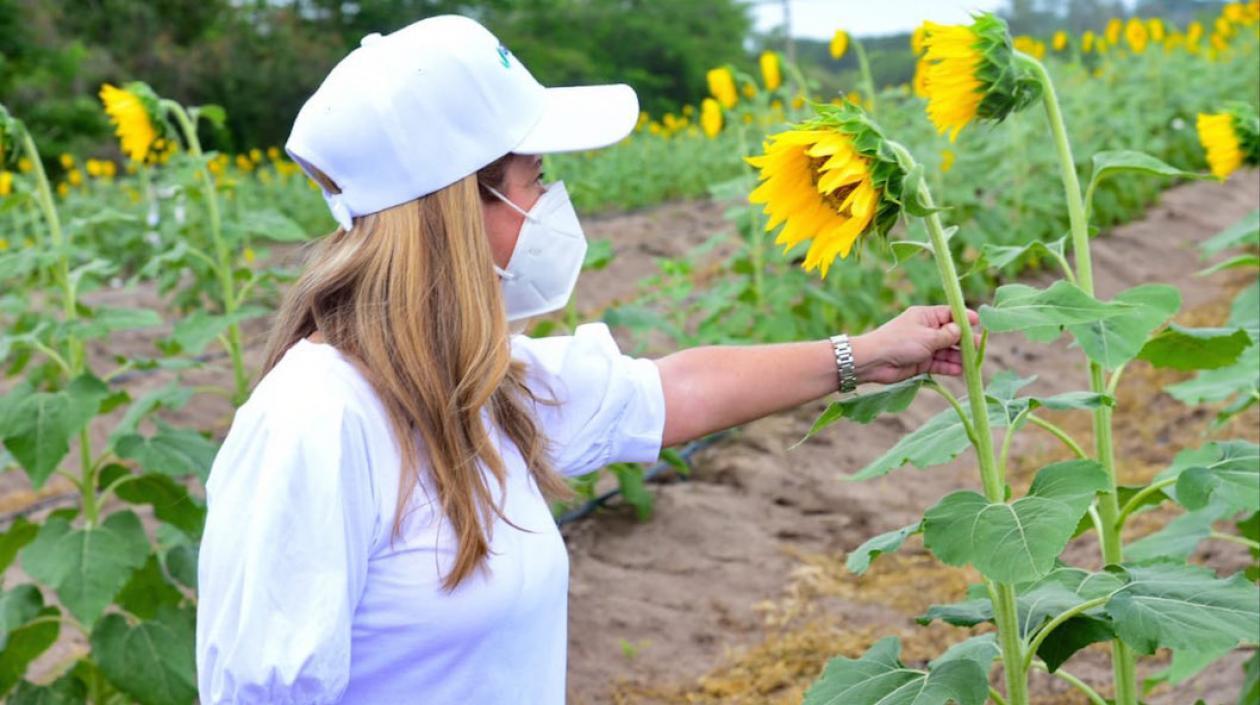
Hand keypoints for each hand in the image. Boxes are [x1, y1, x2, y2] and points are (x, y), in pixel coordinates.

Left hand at [851, 305, 981, 384]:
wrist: (874, 361)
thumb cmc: (899, 342)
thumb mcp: (927, 336)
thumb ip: (947, 335)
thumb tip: (961, 330)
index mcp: (925, 316)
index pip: (950, 314)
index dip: (964, 318)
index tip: (979, 323)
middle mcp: (926, 330)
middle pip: (951, 334)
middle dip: (965, 341)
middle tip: (979, 348)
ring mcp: (924, 347)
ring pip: (946, 351)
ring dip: (959, 357)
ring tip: (973, 363)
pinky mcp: (920, 362)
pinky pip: (939, 364)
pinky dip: (949, 367)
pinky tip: (960, 371)